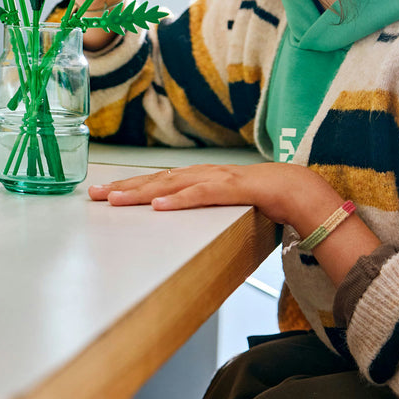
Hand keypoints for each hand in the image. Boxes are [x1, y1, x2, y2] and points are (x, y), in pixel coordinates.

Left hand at [90, 163, 380, 283]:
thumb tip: (177, 224)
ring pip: (173, 184)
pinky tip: (158, 205)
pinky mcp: (236, 188)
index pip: (158, 183)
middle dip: (124, 187)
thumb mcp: (225, 209)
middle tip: (94, 194)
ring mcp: (219, 179)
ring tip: (116, 199)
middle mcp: (205, 174)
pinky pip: (203, 194)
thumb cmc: (265, 202)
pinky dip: (180, 199)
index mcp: (201, 180)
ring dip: (142, 191)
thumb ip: (203, 213)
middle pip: (157, 180)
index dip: (129, 187)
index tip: (102, 194)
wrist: (304, 191)